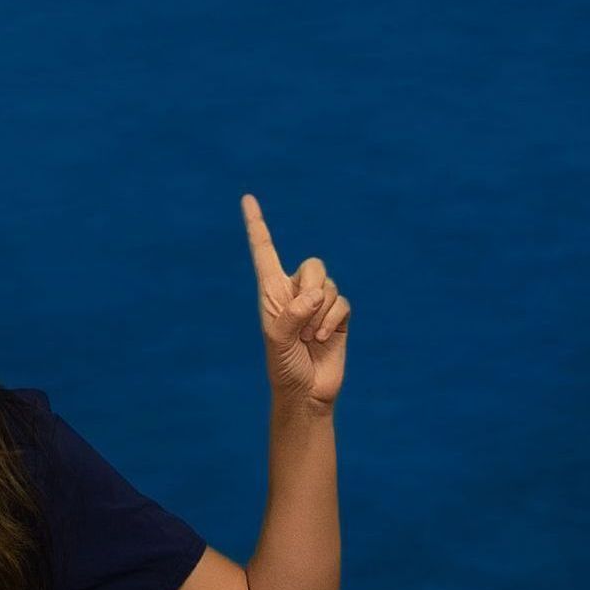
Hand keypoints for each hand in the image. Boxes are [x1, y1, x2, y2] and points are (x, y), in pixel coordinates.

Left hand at [242, 194, 347, 407]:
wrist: (305, 391)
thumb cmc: (283, 366)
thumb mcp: (277, 341)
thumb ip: (291, 315)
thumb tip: (314, 295)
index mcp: (270, 291)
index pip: (264, 251)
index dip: (257, 225)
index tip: (246, 198)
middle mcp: (294, 292)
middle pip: (313, 266)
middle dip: (311, 290)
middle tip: (302, 321)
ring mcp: (318, 303)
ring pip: (330, 285)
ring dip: (320, 314)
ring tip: (308, 338)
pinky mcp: (338, 316)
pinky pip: (342, 303)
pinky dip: (332, 321)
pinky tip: (321, 339)